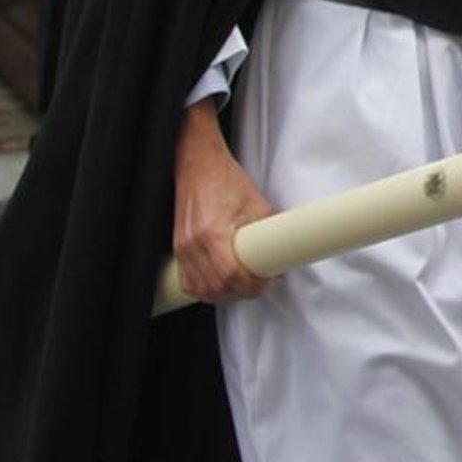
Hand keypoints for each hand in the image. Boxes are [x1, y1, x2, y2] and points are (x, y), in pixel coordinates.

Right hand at [173, 101, 275, 301]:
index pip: (231, 275)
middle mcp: (194, 244)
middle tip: (258, 286)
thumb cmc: (225, 180)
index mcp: (213, 233)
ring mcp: (183, 247)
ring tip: (241, 288)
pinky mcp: (178, 248)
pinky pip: (186, 281)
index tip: (265, 283)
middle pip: (216, 287)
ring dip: (223, 295)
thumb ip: (269, 230)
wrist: (199, 165)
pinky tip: (218, 287)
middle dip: (241, 293)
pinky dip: (203, 290)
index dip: (251, 285)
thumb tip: (283, 251)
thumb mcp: (257, 203)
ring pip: (200, 289)